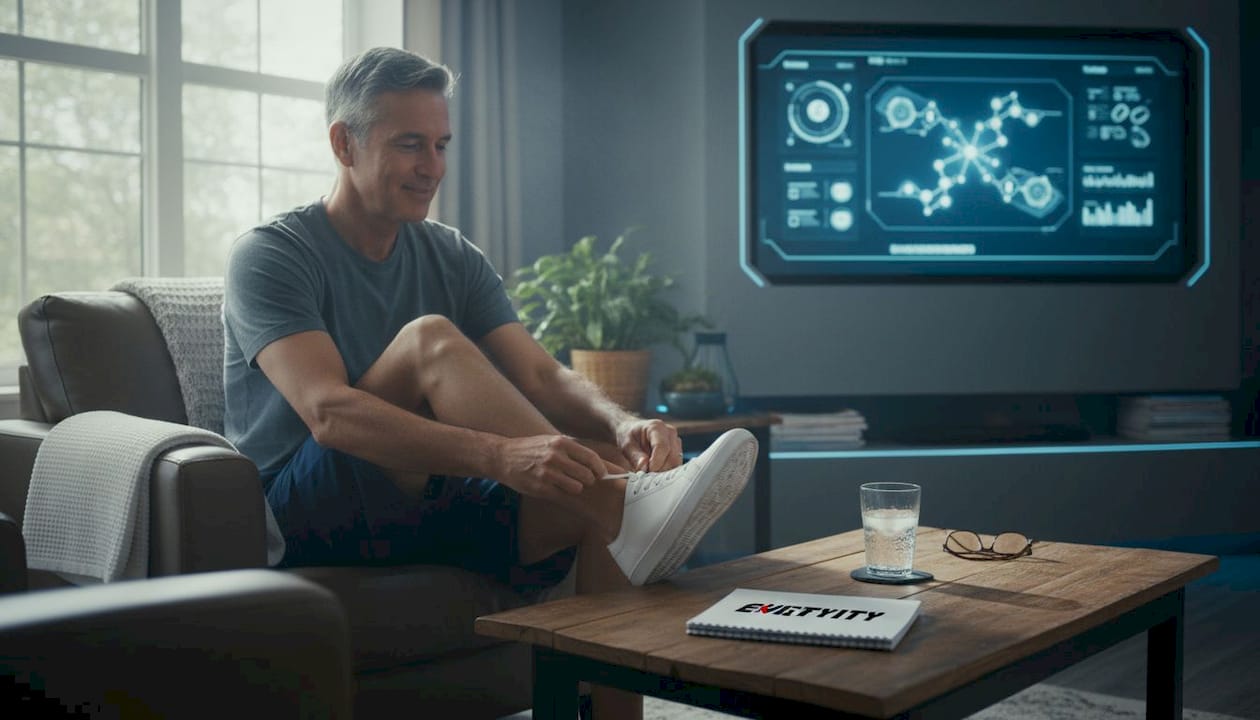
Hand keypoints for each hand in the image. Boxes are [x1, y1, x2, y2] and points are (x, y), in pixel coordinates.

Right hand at [490, 434, 607, 498]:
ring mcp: (547, 473)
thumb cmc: (531, 449)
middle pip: (586, 475)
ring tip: (570, 486)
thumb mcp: (551, 441)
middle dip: (589, 481)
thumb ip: (571, 449)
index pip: (591, 457)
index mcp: (561, 443)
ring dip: (576, 489)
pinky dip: (564, 495)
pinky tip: (559, 491)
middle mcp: (555, 457)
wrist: (503, 457)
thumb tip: (596, 459)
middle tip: (586, 482)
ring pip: (577, 488)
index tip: (603, 474)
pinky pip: (562, 496)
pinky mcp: (540, 487)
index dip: (600, 468)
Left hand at [616, 418, 682, 471]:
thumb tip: (644, 467)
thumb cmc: (628, 437)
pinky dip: (666, 472)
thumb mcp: (626, 446)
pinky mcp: (678, 451)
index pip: (662, 447)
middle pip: (673, 457)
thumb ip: (635, 457)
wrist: (631, 434)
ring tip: (649, 473)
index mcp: (656, 427)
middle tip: (646, 476)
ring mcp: (676, 442)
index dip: (656, 463)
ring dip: (663, 472)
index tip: (647, 472)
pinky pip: (676, 466)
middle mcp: (670, 432)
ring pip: (676, 463)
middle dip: (660, 470)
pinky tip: (655, 472)